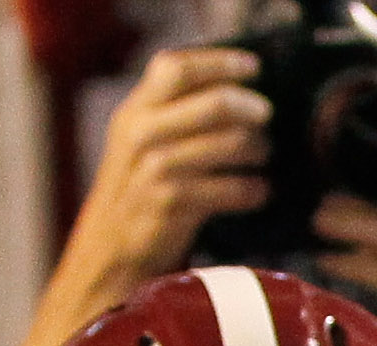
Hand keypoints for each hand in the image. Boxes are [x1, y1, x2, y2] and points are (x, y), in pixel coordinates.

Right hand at [62, 48, 267, 305]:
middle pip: (214, 103)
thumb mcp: (141, 143)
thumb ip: (172, 113)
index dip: (220, 62)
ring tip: (262, 157)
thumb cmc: (137, 195)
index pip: (176, 68)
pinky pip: (234, 189)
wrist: (110, 252)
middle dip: (251, 108)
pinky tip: (258, 192)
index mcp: (134, 111)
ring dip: (258, 150)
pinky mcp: (175, 204)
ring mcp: (157, 169)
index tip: (253, 67)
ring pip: (230, 144)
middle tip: (266, 115)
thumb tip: (232, 90)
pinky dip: (255, 190)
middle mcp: (141, 133)